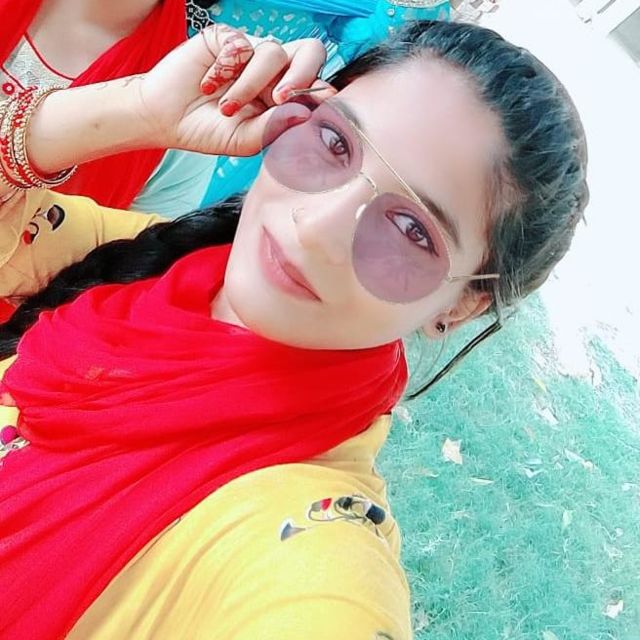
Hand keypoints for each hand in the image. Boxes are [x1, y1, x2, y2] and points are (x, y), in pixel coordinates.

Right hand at [135, 24, 335, 156]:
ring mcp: (251, 53)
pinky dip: (224, 68)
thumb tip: (306, 113)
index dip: (320, 90)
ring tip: (226, 106)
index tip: (324, 102)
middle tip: (282, 97)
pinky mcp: (227, 39)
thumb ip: (275, 126)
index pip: (314, 84)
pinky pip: (240, 43)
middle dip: (302, 73)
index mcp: (284, 97)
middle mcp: (273, 72)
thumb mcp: (245, 139)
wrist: (165, 118)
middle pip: (309, 52)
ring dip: (248, 85)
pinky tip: (208, 83)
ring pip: (272, 53)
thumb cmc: (208, 131)